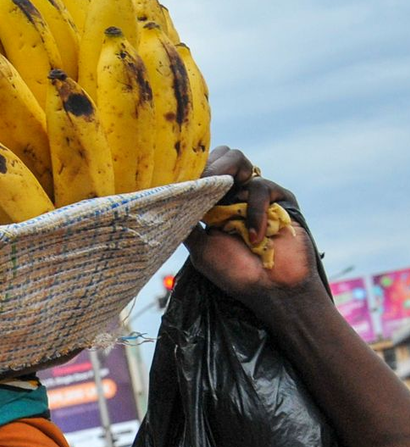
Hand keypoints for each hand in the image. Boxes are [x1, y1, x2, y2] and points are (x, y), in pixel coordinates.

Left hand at [184, 147, 324, 313]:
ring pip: (238, 161)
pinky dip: (254, 211)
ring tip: (224, 205)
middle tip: (202, 181)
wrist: (272, 288)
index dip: (192, 173)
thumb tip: (168, 204)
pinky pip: (260, 187)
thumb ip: (188, 225)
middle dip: (209, 166)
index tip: (180, 179)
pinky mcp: (278, 198)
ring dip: (226, 178)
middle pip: (219, 158)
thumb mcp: (201, 249)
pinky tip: (253, 237)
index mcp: (212, 207)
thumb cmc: (235, 272)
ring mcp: (254, 195)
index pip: (201, 176)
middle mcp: (232, 196)